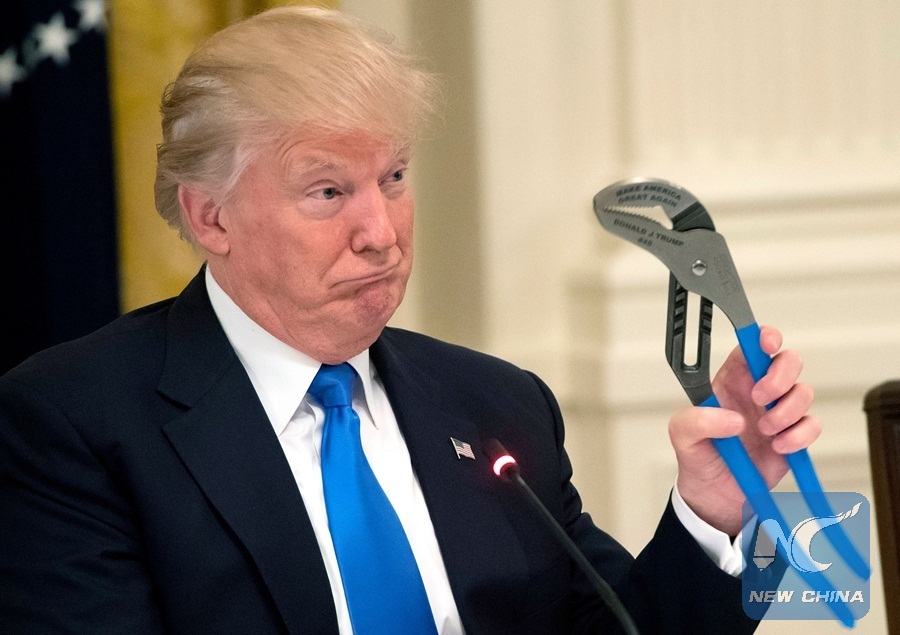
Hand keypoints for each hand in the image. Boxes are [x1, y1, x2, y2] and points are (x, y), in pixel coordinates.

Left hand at [669, 326, 820, 534]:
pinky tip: (778, 447)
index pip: (751, 347)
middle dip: (780, 377)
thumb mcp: (681, 435)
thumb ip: (697, 421)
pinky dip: (799, 436)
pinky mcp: (793, 436)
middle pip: (787, 361)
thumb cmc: (699, 457)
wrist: (714, 495)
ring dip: (786, 412)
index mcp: (730, 380)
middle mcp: (757, 391)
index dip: (764, 337)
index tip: (768, 344)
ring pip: (803, 392)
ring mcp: (777, 413)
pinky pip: (812, 424)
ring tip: (764, 431)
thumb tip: (732, 419)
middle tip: (759, 399)